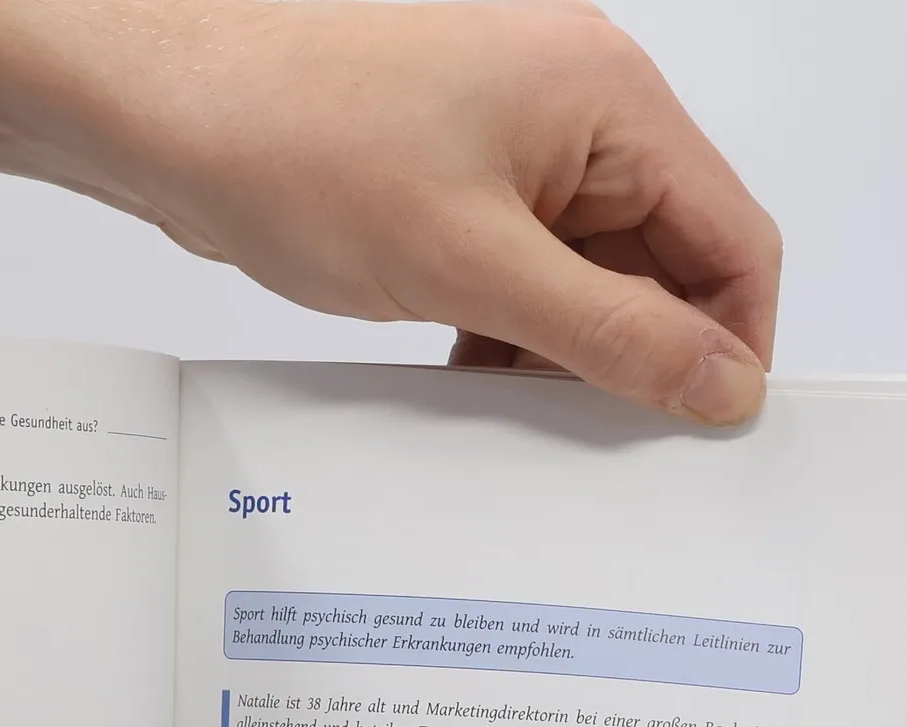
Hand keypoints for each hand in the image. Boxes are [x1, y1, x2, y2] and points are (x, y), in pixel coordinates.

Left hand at [119, 1, 778, 422]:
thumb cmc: (301, 142)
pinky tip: (471, 377)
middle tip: (604, 445)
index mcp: (610, 102)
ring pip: (588, 278)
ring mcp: (514, 149)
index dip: (733, 341)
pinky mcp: (458, 185)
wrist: (174, 112)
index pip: (732, 237)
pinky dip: (509, 331)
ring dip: (564, 351)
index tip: (706, 430)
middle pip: (664, 261)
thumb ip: (609, 332)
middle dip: (638, 354)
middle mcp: (576, 115)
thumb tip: (716, 379)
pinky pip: (522, 274)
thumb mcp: (474, 265)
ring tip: (517, 409)